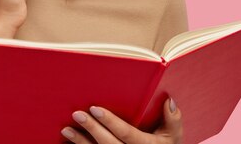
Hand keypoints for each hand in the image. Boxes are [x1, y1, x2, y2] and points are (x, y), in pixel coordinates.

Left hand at [61, 98, 181, 143]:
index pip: (126, 134)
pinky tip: (70, 141)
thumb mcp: (174, 136)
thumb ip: (173, 120)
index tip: (94, 108)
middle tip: (77, 114)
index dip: (110, 122)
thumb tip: (168, 100)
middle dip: (92, 129)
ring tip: (66, 129)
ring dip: (80, 142)